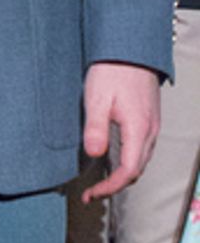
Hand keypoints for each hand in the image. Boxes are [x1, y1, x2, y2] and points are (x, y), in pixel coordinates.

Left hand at [81, 60, 160, 200]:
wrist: (131, 49)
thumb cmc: (112, 71)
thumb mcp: (97, 99)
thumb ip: (96, 128)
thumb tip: (95, 155)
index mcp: (139, 130)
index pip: (128, 172)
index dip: (110, 187)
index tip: (91, 194)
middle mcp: (150, 131)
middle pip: (137, 171)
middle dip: (115, 186)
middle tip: (92, 193)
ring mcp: (152, 125)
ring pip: (140, 160)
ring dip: (122, 175)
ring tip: (100, 181)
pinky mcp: (148, 119)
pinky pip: (141, 149)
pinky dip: (128, 161)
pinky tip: (112, 159)